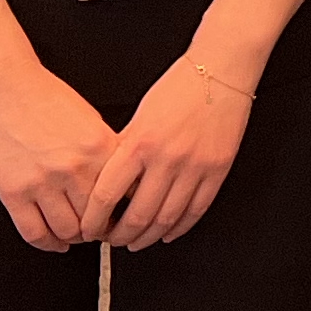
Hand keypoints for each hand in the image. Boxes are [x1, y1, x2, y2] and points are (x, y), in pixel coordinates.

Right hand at [0, 60, 119, 249]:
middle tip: (98, 228)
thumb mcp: (92, 121)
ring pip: (68, 231)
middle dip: (99, 228)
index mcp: (99, 148)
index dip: (123, 212)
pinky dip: (48, 243)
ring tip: (76, 232)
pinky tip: (54, 240)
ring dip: (74, 236)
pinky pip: (35, 233)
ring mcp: (43, 183)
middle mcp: (74, 168)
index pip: (123, 197)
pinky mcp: (14, 193)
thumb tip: (123, 185)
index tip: (121, 217)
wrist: (5, 87)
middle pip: (96, 219)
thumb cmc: (45, 99)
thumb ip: (107, 153)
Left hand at [89, 54, 256, 249]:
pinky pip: (196, 210)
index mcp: (140, 143)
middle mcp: (167, 158)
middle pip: (137, 216)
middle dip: (119, 236)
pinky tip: (168, 232)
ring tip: (137, 241)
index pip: (106, 197)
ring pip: (166, 219)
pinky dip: (180, 227)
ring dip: (148, 237)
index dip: (94, 221)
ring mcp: (195, 166)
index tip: (89, 229)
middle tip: (112, 240)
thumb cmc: (178, 87)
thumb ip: (124, 151)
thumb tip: (109, 186)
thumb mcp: (139, 116)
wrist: (221, 70)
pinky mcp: (217, 169)